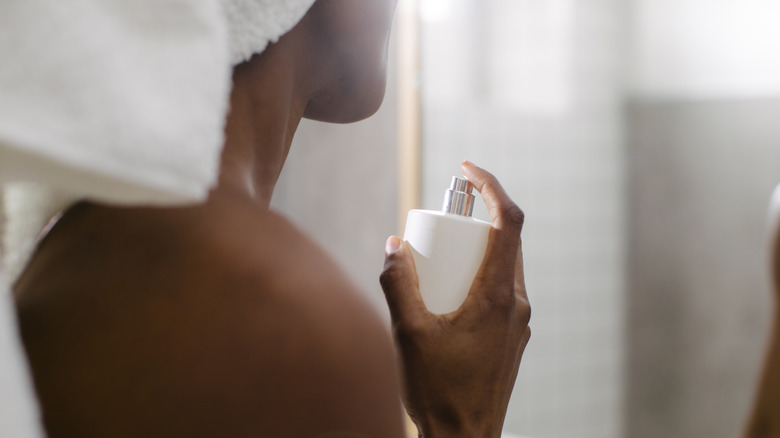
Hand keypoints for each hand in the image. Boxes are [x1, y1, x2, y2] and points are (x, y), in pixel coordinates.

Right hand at [380, 162, 530, 437]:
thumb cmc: (439, 391)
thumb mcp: (408, 332)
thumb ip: (397, 283)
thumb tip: (394, 244)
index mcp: (497, 296)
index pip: (509, 221)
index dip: (491, 186)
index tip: (466, 169)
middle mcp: (516, 303)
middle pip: (506, 240)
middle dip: (476, 216)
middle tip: (441, 217)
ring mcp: (518, 321)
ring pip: (504, 265)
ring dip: (476, 248)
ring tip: (440, 255)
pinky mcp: (513, 335)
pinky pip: (500, 289)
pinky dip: (478, 274)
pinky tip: (448, 292)